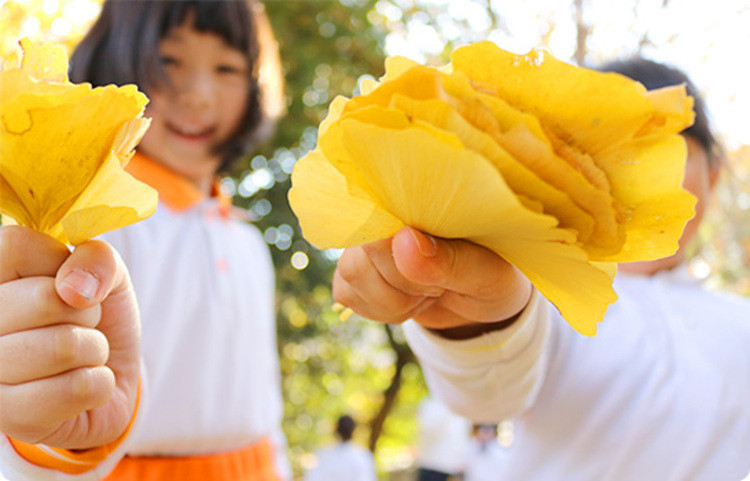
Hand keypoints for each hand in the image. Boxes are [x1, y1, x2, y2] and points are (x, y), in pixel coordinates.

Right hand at [0, 226, 140, 448]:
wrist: (110, 375)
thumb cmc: (96, 315)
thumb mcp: (107, 274)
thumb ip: (97, 259)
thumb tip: (73, 289)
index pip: (16, 246)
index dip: (60, 261)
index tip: (68, 282)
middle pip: (44, 299)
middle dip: (87, 312)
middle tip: (80, 324)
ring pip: (64, 346)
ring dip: (94, 349)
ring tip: (80, 354)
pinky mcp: (8, 415)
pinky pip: (78, 388)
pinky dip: (99, 383)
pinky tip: (80, 383)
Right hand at [333, 227, 531, 337]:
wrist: (484, 303)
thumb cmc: (494, 276)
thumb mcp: (488, 273)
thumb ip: (449, 261)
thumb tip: (402, 239)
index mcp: (423, 195)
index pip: (382, 209)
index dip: (401, 251)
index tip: (440, 277)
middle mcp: (386, 209)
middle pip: (363, 250)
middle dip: (406, 284)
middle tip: (442, 283)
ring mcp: (367, 240)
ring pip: (351, 275)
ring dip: (394, 300)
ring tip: (429, 292)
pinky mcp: (356, 271)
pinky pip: (346, 293)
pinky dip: (380, 310)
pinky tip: (409, 302)